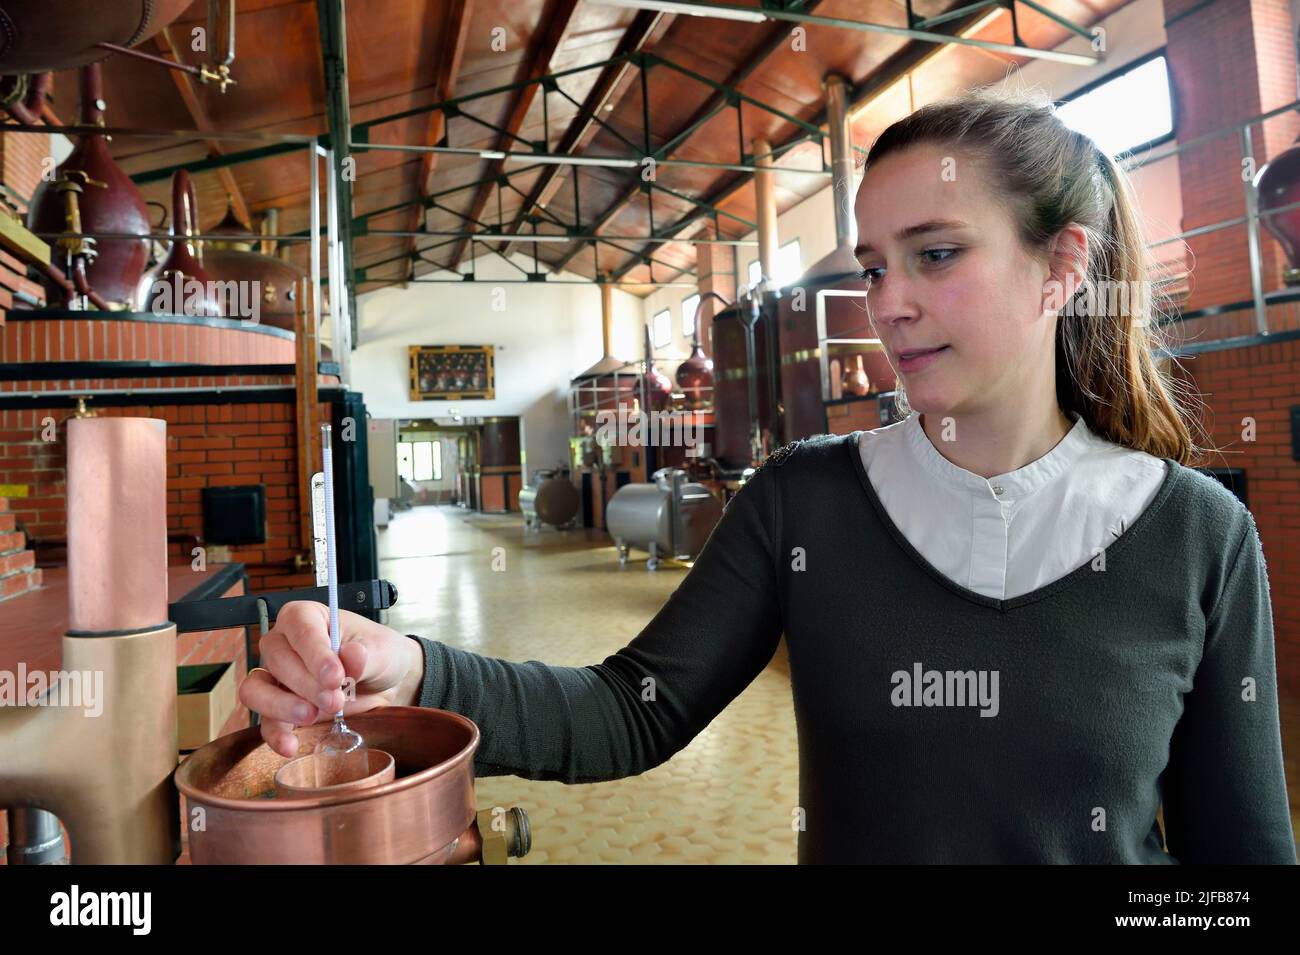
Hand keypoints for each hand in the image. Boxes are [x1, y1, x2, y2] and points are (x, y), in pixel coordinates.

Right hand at [237, 600, 424, 757]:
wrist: (387, 684)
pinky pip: (265, 723)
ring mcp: (277, 678)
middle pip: (278, 661)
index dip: (314, 652)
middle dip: (306, 684)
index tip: (334, 675)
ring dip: (282, 706)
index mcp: (308, 617)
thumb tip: (351, 654)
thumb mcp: (381, 650)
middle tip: (335, 699)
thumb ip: (366, 654)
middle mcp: (285, 644)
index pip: (299, 627)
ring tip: (312, 716)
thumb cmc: (379, 655)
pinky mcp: (280, 710)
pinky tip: (291, 745)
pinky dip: (276, 735)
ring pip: (257, 690)